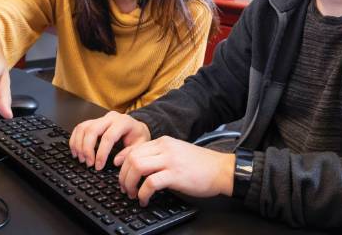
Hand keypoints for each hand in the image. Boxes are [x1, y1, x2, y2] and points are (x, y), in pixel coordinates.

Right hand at [69, 111, 150, 170]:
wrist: (137, 127)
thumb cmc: (138, 136)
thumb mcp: (141, 146)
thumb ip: (129, 153)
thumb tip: (116, 161)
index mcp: (123, 122)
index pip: (108, 137)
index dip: (101, 153)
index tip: (98, 166)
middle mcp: (110, 118)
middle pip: (92, 130)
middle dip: (87, 149)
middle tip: (88, 164)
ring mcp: (100, 118)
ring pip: (83, 128)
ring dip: (79, 145)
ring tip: (82, 159)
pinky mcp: (93, 121)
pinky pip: (80, 128)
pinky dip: (75, 140)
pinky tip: (76, 152)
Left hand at [118, 136, 234, 205]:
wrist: (222, 170)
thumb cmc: (201, 165)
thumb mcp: (177, 152)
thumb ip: (160, 155)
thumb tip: (141, 167)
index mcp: (164, 142)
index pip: (135, 149)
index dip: (123, 163)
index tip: (120, 174)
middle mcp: (165, 148)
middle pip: (132, 157)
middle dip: (124, 175)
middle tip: (125, 188)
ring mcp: (170, 161)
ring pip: (138, 167)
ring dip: (130, 183)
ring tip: (133, 194)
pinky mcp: (176, 175)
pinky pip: (150, 183)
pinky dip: (143, 194)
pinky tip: (145, 200)